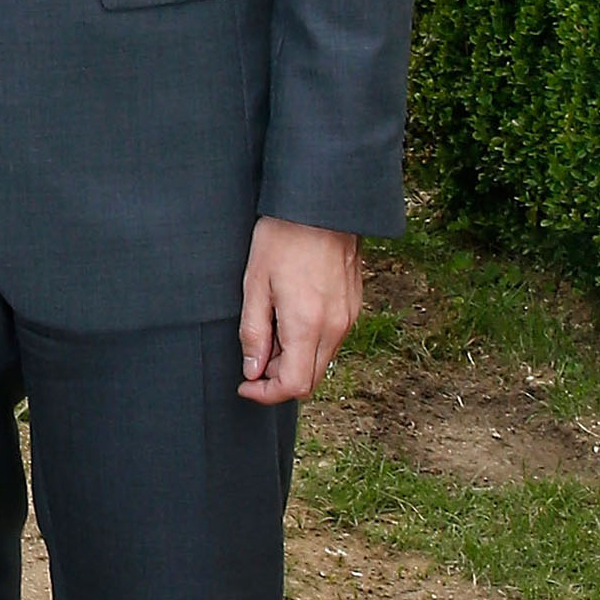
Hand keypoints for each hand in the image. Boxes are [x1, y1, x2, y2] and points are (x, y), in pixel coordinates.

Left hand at [237, 218, 361, 404]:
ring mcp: (348, 317)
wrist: (320, 206)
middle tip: (254, 356)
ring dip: (294, 359)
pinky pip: (331, 340)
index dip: (266, 394)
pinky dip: (309, 342)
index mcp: (307, 325)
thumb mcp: (254, 285)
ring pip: (321, 361)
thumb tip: (253, 370)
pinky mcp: (354, 306)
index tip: (245, 384)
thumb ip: (253, 333)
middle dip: (278, 378)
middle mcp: (335, 327)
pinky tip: (290, 317)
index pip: (294, 385)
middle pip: (310, 379)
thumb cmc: (282, 238)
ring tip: (270, 329)